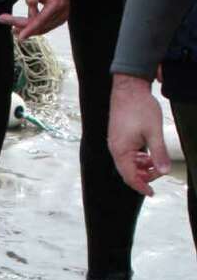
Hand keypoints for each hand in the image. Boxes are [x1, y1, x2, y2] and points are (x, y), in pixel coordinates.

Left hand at [0, 0, 69, 40]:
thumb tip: (30, 3)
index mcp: (57, 3)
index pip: (41, 20)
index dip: (29, 29)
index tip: (19, 37)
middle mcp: (61, 13)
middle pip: (39, 26)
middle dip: (22, 27)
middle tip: (4, 20)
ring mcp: (61, 17)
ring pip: (41, 29)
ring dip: (26, 29)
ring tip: (12, 27)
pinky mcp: (58, 19)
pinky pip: (44, 27)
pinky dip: (33, 28)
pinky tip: (22, 27)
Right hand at [108, 73, 169, 194]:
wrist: (128, 87)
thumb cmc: (139, 107)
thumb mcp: (154, 131)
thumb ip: (159, 153)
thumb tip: (164, 171)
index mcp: (121, 151)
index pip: (130, 177)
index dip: (142, 186)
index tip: (152, 193)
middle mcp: (115, 149)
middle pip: (128, 172)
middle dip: (144, 176)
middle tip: (159, 172)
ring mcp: (116, 143)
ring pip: (128, 163)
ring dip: (142, 166)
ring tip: (155, 162)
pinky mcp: (119, 137)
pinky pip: (127, 154)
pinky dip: (138, 158)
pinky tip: (148, 153)